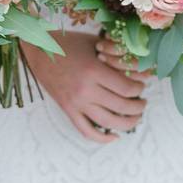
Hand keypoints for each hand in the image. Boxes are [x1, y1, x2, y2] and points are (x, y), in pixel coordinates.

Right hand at [22, 31, 147, 142]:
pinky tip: (114, 136)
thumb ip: (117, 54)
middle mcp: (85, 89)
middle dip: (138, 107)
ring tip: (135, 117)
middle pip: (122, 107)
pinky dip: (102, 138)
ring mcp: (76, 103)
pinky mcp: (68, 110)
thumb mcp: (94, 43)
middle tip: (143, 102)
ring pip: (108, 122)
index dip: (139, 89)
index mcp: (93, 70)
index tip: (141, 86)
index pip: (127, 89)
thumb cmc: (70, 43)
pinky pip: (87, 131)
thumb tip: (140, 67)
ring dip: (127, 123)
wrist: (40, 51)